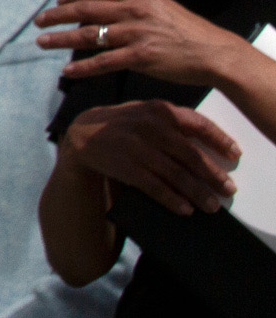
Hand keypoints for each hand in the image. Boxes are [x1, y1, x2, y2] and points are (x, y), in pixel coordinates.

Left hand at [37, 0, 256, 87]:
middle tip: (39, 20)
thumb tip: (106, 7)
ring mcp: (136, 33)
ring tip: (41, 42)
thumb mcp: (161, 7)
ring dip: (61, 39)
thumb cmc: (188, 32)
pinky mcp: (140, 57)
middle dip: (57, 15)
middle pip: (85, 10)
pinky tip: (67, 71)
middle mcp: (134, 10)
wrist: (214, 52)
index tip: (59, 3)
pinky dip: (82, 67)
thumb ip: (134, 4)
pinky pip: (103, 62)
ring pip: (88, 35)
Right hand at [55, 100, 239, 215]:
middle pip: (191, 155)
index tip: (235, 155)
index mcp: (158, 109)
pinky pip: (156, 187)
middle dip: (213, 175)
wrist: (82, 134)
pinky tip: (185, 209)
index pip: (198, 124)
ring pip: (176, 174)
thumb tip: (210, 145)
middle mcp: (149, 126)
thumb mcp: (146, 113)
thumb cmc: (123, 125)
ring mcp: (137, 147)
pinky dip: (173, 199)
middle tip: (228, 189)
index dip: (220, 140)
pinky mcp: (126, 166)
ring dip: (197, 193)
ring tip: (211, 206)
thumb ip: (172, 122)